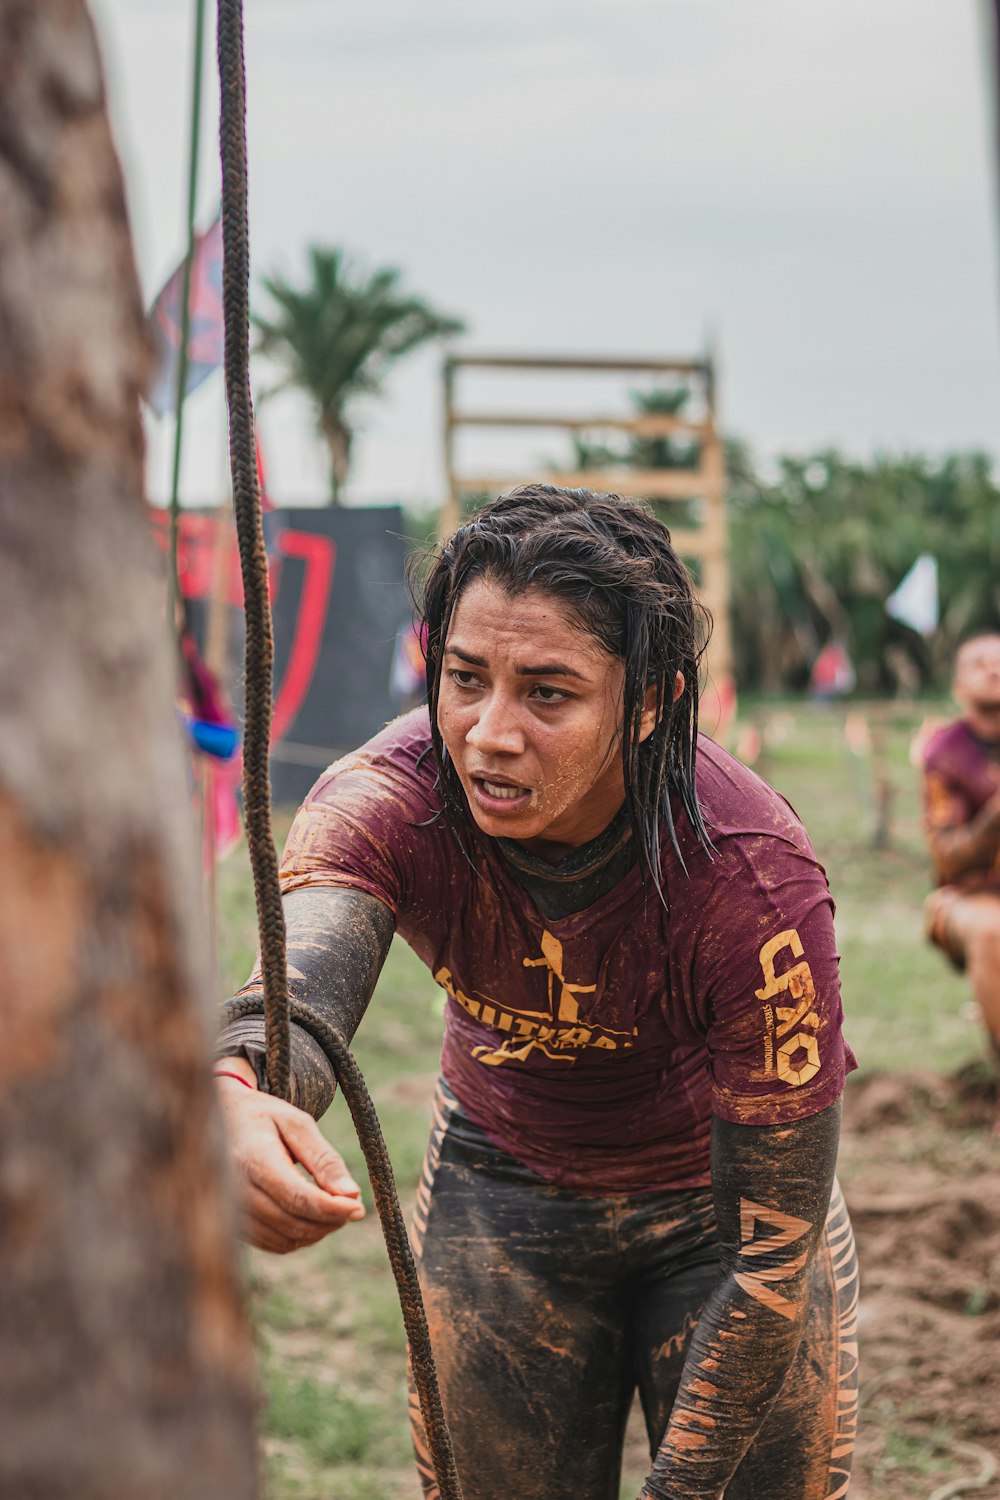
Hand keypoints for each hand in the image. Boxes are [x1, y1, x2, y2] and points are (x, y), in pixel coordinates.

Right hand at [216, 1070, 365, 1252]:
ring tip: (334, 1208)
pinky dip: (300, 1236)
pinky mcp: (235, 1226)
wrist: (220, 1122)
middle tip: (353, 1206)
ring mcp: (231, 1213)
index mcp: (253, 1159)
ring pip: (286, 1239)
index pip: (296, 1197)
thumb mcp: (297, 1124)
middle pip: (293, 1222)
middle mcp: (236, 1191)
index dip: (331, 1208)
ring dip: (318, 1231)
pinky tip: (312, 1216)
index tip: (359, 1208)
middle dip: (330, 1220)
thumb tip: (352, 1195)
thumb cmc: (264, 1119)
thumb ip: (324, 1159)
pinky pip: (274, 1244)